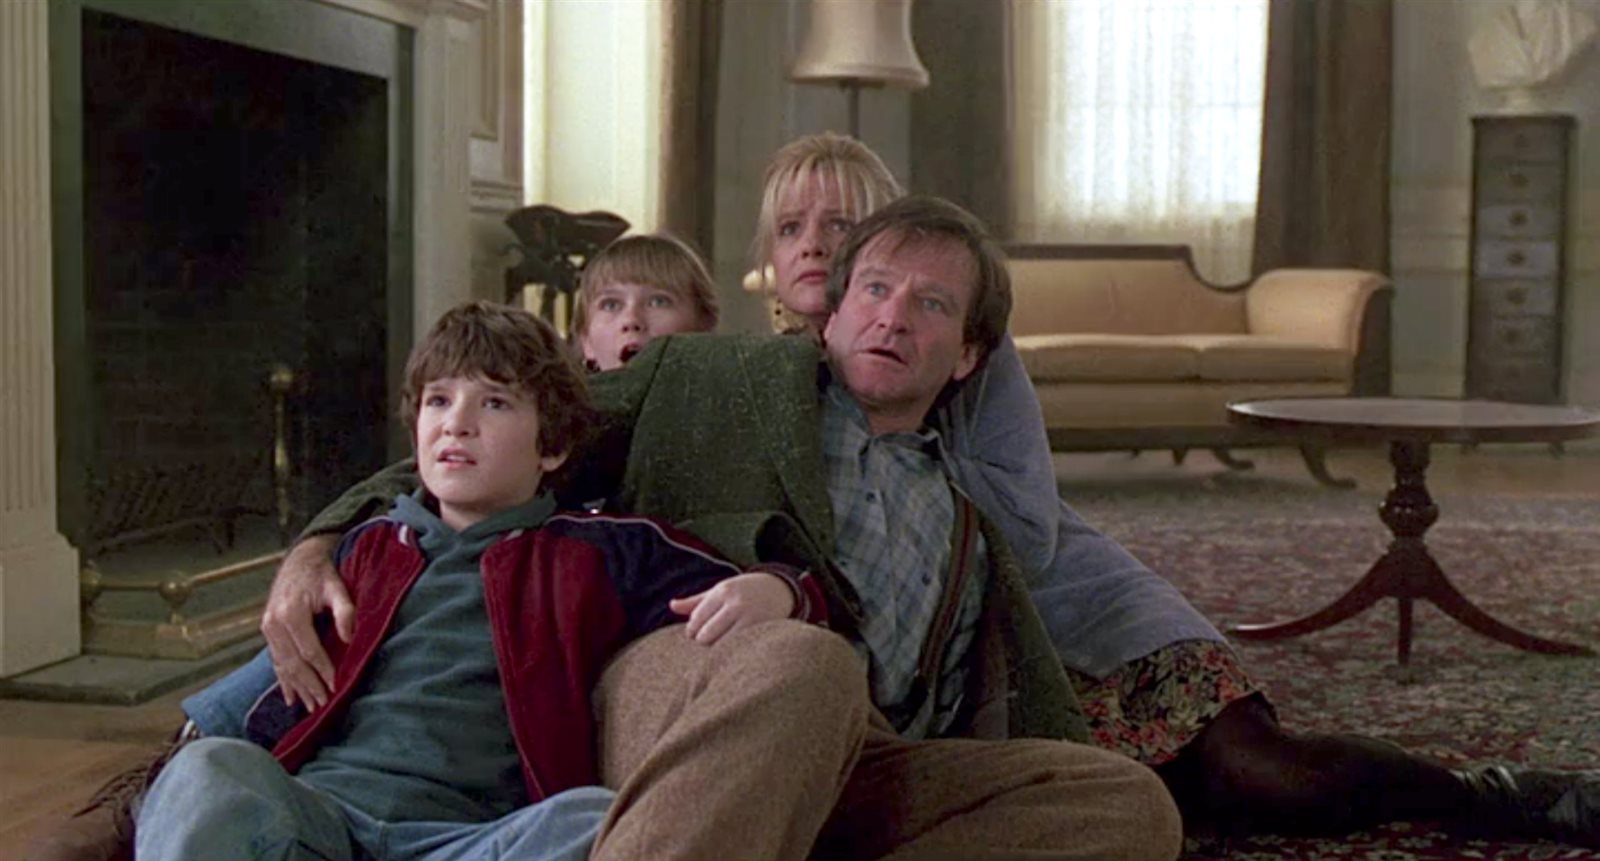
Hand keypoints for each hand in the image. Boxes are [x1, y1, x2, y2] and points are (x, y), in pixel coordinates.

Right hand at [260, 534, 349, 710]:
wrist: (299, 560)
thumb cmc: (321, 574)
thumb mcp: (337, 587)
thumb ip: (345, 611)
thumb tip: (350, 638)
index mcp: (291, 613)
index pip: (309, 651)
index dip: (323, 670)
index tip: (336, 687)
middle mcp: (274, 624)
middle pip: (293, 663)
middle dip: (309, 686)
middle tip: (324, 705)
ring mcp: (267, 629)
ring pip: (283, 665)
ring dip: (297, 688)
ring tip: (310, 707)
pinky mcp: (267, 631)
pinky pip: (275, 660)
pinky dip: (283, 680)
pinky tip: (290, 698)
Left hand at [668, 573, 794, 644]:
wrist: (780, 589)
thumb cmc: (744, 591)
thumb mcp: (720, 590)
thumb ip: (696, 601)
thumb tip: (671, 605)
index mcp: (722, 592)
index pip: (696, 619)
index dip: (693, 631)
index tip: (697, 634)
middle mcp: (735, 604)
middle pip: (706, 636)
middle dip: (704, 642)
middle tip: (709, 642)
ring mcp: (750, 619)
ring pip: (721, 646)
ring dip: (719, 649)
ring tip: (722, 646)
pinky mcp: (762, 631)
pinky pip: (739, 649)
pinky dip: (733, 652)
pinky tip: (734, 650)